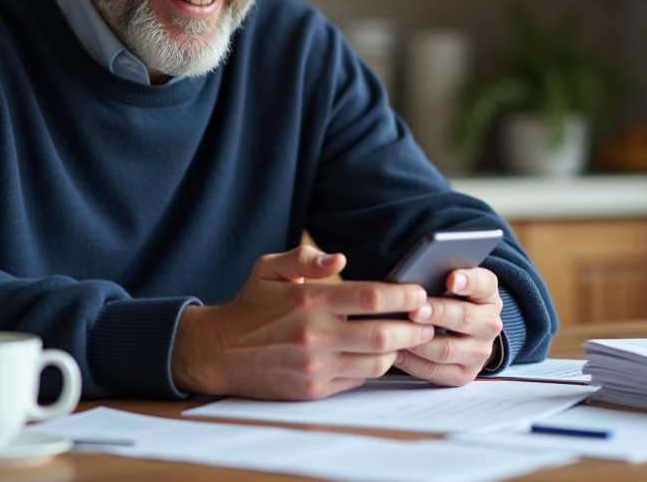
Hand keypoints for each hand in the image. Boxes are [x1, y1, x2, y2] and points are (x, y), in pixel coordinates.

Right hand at [171, 246, 434, 399]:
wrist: (218, 351)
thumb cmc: (250, 305)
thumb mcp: (269, 268)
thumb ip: (305, 258)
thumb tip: (340, 258)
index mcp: (308, 299)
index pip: (371, 297)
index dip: (403, 295)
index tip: (419, 292)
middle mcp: (314, 335)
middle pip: (383, 334)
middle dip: (413, 328)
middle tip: (427, 321)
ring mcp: (315, 366)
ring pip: (376, 362)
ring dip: (398, 350)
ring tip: (408, 338)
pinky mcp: (313, 389)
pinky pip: (357, 380)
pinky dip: (373, 367)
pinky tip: (377, 354)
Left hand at [393, 267, 503, 385]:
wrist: (467, 333)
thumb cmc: (451, 301)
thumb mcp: (454, 284)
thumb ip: (440, 275)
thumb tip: (415, 271)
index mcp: (487, 295)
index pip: (483, 284)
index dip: (468, 281)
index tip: (452, 279)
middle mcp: (488, 324)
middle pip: (463, 318)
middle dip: (436, 313)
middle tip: (415, 310)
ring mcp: (478, 352)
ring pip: (446, 349)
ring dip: (419, 341)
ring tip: (398, 332)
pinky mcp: (463, 374)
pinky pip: (435, 371)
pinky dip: (412, 362)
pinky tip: (396, 350)